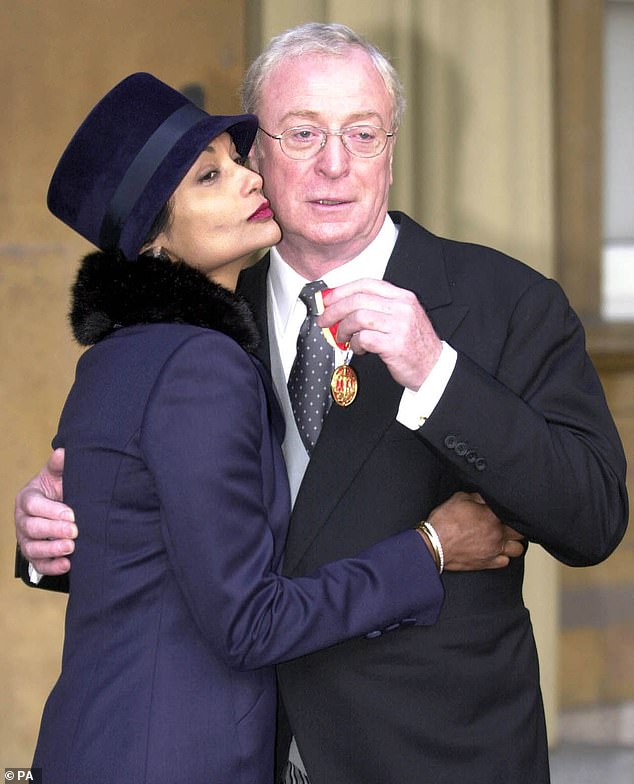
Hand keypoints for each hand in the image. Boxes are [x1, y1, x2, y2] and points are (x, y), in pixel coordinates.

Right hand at [14, 448, 75, 575]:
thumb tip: (63, 453)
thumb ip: (59, 465)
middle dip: (54, 530)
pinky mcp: (34, 555)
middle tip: (75, 531)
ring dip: (52, 549)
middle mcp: (23, 520)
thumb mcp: (56, 475)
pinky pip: (39, 564)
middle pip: (32, 528)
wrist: (57, 506)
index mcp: (27, 499)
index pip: (33, 505)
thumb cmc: (57, 489)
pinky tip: (67, 565)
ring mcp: (26, 539)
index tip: (72, 514)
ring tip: (71, 548)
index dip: (51, 511)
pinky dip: (52, 566)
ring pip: (33, 548)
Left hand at [318, 279, 441, 389]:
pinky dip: (354, 343)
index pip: (367, 284)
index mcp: (402, 297)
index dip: (342, 291)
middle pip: (358, 300)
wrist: (434, 368)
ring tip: (341, 337)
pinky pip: (363, 338)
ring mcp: (399, 325)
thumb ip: (378, 309)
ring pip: (358, 317)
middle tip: (324, 320)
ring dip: (343, 328)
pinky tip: (357, 348)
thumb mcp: (401, 318)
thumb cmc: (414, 345)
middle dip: (334, 310)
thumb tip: (343, 307)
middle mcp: (402, 307)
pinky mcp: (395, 344)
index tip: (328, 299)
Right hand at [426, 491, 524, 570]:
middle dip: (516, 528)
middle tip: (507, 524)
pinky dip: (503, 556)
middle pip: (521, 533)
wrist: (433, 544)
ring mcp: (493, 551)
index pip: (514, 513)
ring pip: (517, 550)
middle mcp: (497, 535)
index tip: (508, 510)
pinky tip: (496, 550)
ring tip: (504, 538)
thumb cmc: (444, 522)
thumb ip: (478, 497)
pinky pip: (505, 562)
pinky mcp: (486, 563)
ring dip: (513, 543)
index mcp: (492, 517)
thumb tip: (486, 497)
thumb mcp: (459, 498)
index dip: (513, 511)